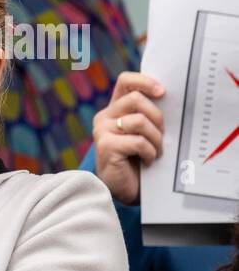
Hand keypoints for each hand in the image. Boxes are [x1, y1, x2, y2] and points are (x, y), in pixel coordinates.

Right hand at [92, 72, 163, 205]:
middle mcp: (104, 117)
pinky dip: (149, 152)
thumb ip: (148, 115)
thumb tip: (167, 98)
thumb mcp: (145, 132)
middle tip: (162, 135)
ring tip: (155, 151)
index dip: (145, 81)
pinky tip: (147, 161)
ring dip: (156, 139)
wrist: (126, 189)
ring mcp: (102, 131)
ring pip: (140, 121)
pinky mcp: (106, 147)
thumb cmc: (138, 160)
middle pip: (136, 99)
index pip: (125, 81)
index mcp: (115, 109)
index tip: (162, 92)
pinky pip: (138, 141)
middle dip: (157, 117)